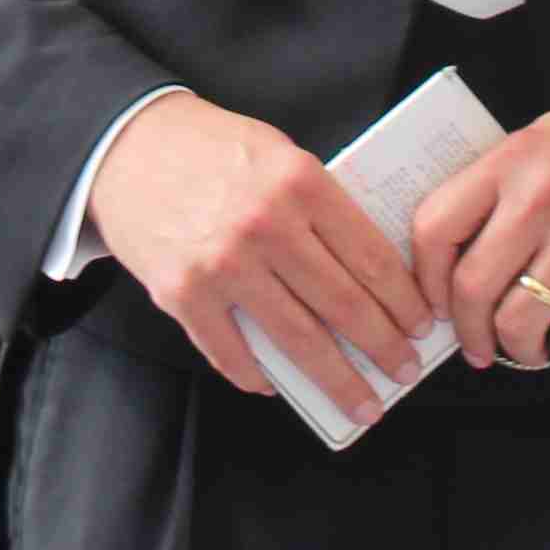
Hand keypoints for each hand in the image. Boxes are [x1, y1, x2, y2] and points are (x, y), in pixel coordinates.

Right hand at [86, 92, 435, 430]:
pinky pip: (232, 352)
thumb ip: (320, 207)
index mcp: (300, 182)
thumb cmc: (211, 148)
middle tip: (405, 371)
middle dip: (383, 348)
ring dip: (337, 380)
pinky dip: (258, 377)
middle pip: (344, 305)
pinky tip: (276, 387)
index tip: (421, 325)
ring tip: (363, 404)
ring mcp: (223, 264)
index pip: (371, 257)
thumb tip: (367, 275)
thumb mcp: (279, 156)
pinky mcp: (183, 294)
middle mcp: (266, 225)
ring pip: (298, 339)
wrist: (127, 145)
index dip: (404, 301)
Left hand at [411, 99, 549, 372]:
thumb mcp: (549, 140)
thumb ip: (501, 184)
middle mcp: (542, 198)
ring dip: (516, 349)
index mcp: (514, 160)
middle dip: (468, 332)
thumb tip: (454, 252)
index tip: (435, 303)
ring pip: (519, 323)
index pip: (435, 227)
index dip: (425, 278)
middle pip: (472, 288)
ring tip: (526, 346)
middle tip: (476, 346)